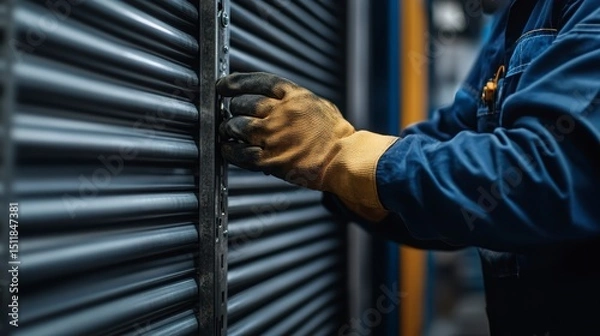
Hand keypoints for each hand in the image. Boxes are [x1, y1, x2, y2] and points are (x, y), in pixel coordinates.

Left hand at [217, 72, 397, 221]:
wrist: (343, 158)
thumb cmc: (334, 135)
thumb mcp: (317, 104)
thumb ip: (294, 100)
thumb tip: (273, 98)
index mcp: (294, 96)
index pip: (258, 82)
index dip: (237, 82)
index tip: (225, 85)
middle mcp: (282, 113)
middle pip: (244, 104)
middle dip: (234, 108)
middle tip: (232, 113)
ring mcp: (274, 136)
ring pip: (238, 126)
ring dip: (230, 128)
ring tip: (229, 130)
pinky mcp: (270, 159)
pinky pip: (240, 152)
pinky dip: (230, 149)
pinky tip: (228, 148)